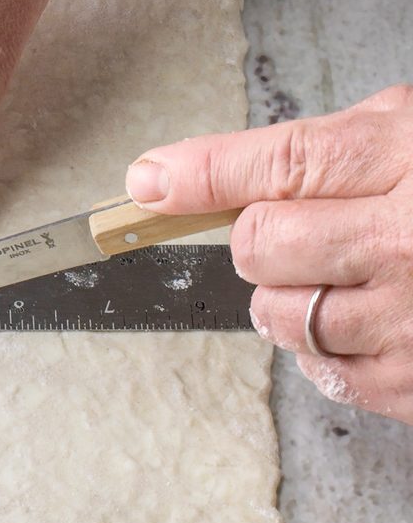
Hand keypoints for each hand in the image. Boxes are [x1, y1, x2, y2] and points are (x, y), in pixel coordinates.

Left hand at [125, 85, 412, 424]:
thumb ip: (332, 150)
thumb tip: (206, 175)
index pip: (278, 164)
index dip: (198, 173)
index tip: (146, 183)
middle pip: (258, 246)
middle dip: (261, 236)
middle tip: (303, 229)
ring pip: (277, 315)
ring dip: (287, 297)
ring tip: (348, 275)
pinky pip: (323, 372)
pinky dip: (326, 348)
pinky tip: (376, 319)